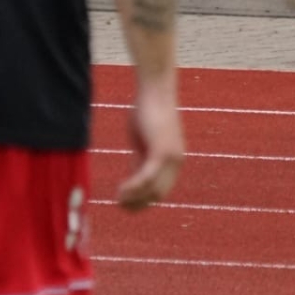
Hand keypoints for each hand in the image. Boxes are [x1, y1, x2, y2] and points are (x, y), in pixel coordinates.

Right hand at [116, 77, 183, 209]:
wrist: (155, 89)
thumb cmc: (147, 111)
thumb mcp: (142, 142)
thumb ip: (140, 161)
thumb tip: (133, 182)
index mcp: (174, 160)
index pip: (160, 192)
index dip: (143, 202)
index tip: (125, 204)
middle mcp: (177, 161)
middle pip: (158, 195)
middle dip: (138, 204)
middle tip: (119, 205)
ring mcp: (172, 157)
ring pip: (153, 190)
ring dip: (134, 198)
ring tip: (117, 199)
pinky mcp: (162, 151)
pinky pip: (147, 178)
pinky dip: (133, 187)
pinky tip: (120, 190)